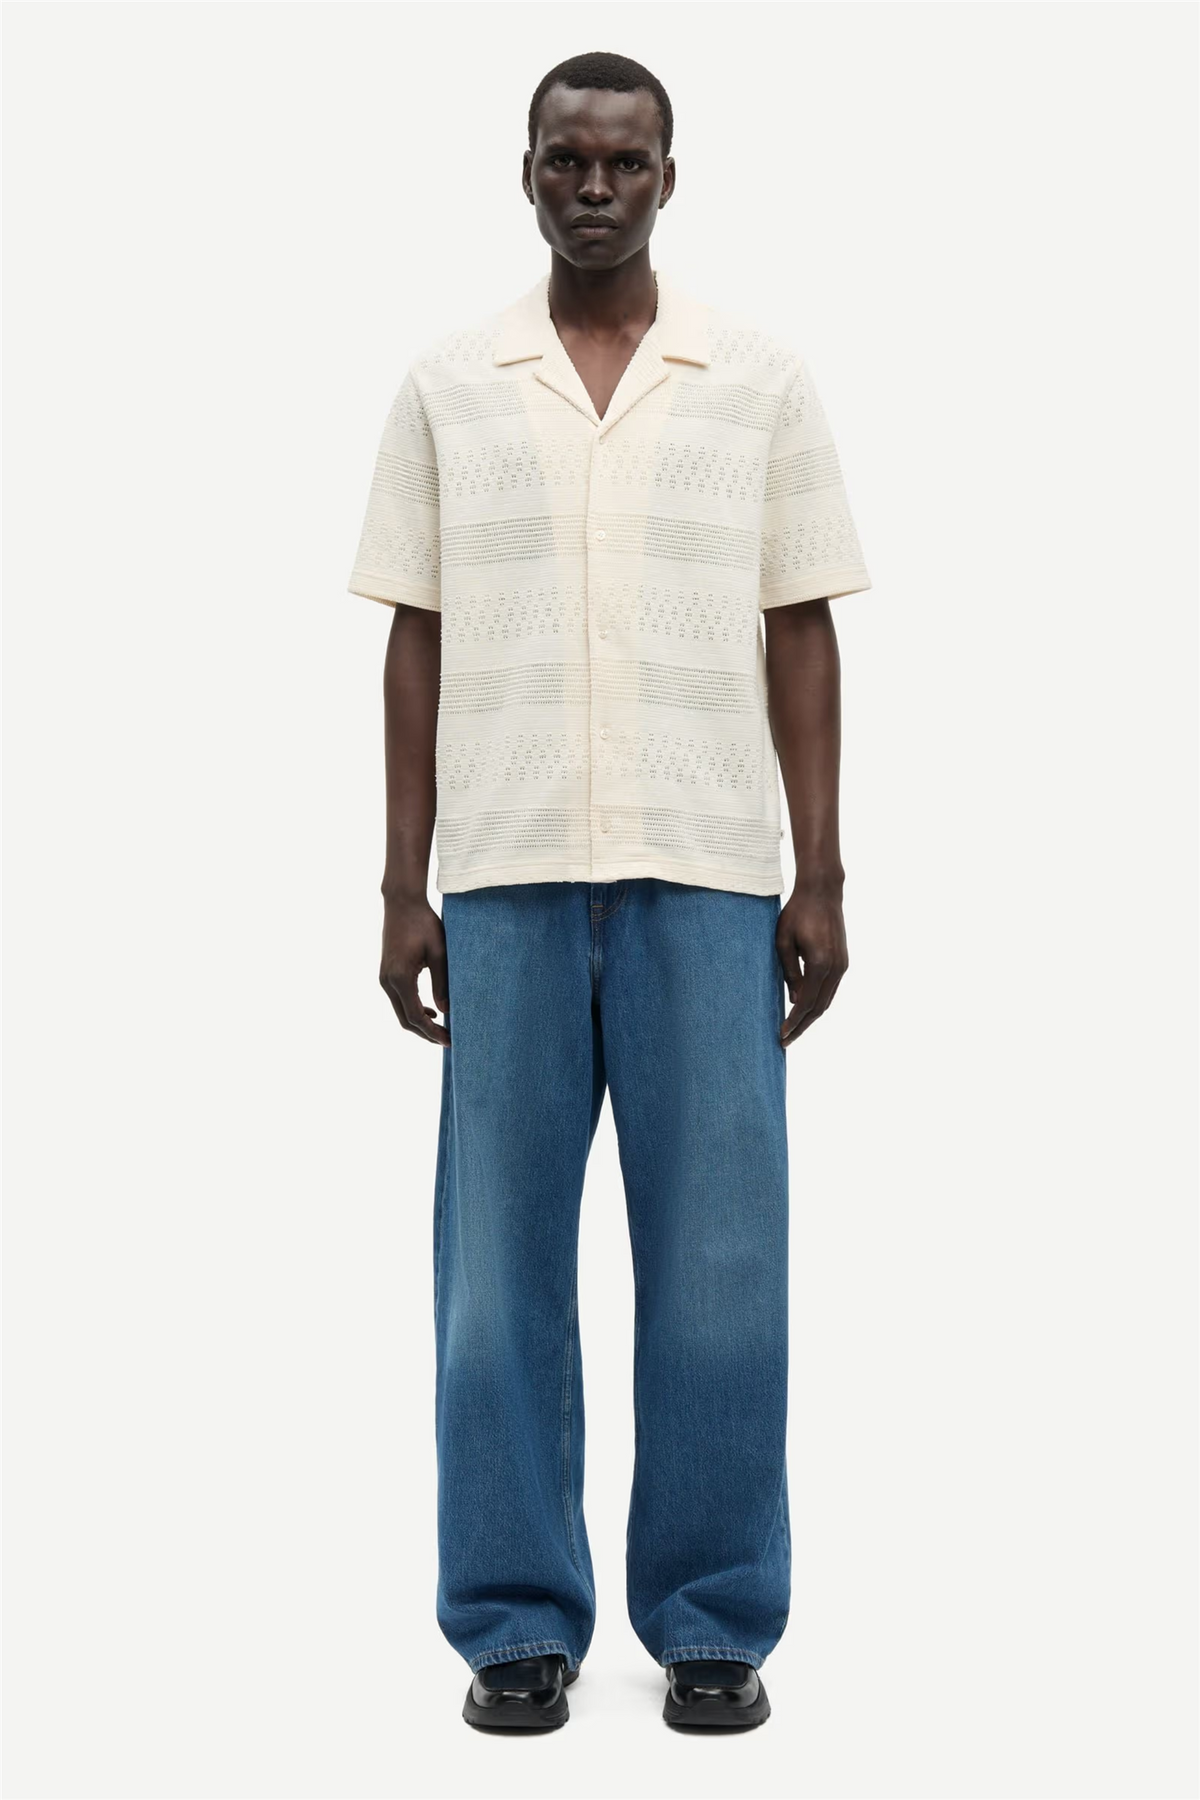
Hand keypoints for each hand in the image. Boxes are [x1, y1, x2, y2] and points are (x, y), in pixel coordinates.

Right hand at [379, 897, 449, 1046]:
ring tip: (442, 1028)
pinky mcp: (386, 973)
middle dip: (426, 1034)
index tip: (450, 1040)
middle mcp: (387, 981)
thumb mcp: (439, 953)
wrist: (402, 903)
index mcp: (400, 978)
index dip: (432, 1032)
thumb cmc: (423, 923)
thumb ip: (442, 983)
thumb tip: (446, 1011)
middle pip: (405, 1020)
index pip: (415, 1017)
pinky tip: (430, 1010)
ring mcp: (384, 978)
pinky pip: (399, 1000)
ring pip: (400, 1012)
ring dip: (419, 1023)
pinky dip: (413, 1010)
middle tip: (448, 1039)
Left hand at [775, 881, 847, 1047]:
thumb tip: (794, 1001)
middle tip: (786, 1041)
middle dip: (802, 1026)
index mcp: (819, 963)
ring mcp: (842, 965)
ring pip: (827, 1001)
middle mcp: (836, 967)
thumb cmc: (797, 913)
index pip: (805, 1002)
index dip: (793, 1022)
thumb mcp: (783, 942)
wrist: (822, 892)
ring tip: (794, 1030)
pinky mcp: (843, 961)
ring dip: (811, 1017)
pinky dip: (818, 1003)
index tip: (782, 1035)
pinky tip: (805, 1010)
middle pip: (819, 1007)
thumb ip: (789, 972)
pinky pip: (830, 990)